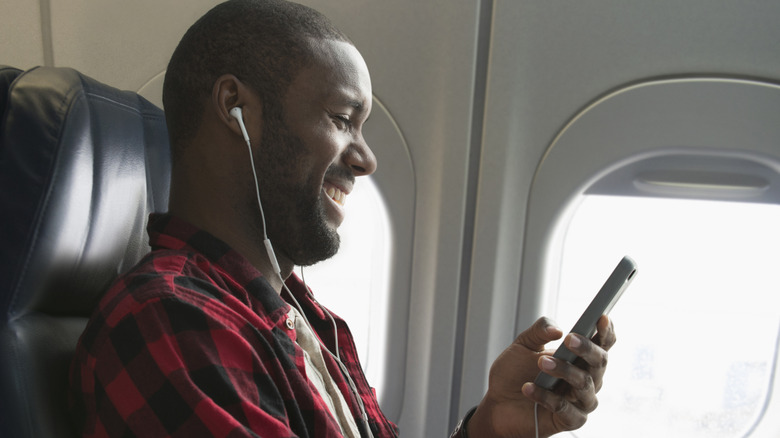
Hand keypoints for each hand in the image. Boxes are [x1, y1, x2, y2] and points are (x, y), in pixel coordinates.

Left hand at [467, 315, 615, 437]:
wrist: (497, 402)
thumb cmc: (514, 372)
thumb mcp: (523, 344)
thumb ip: (540, 331)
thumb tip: (557, 330)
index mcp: (579, 358)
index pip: (601, 344)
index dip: (606, 331)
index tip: (602, 317)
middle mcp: (586, 378)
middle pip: (599, 362)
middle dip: (586, 348)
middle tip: (569, 339)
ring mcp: (580, 400)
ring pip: (584, 384)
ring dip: (564, 371)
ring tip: (541, 363)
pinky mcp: (570, 420)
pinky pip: (565, 408)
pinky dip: (547, 397)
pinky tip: (529, 388)